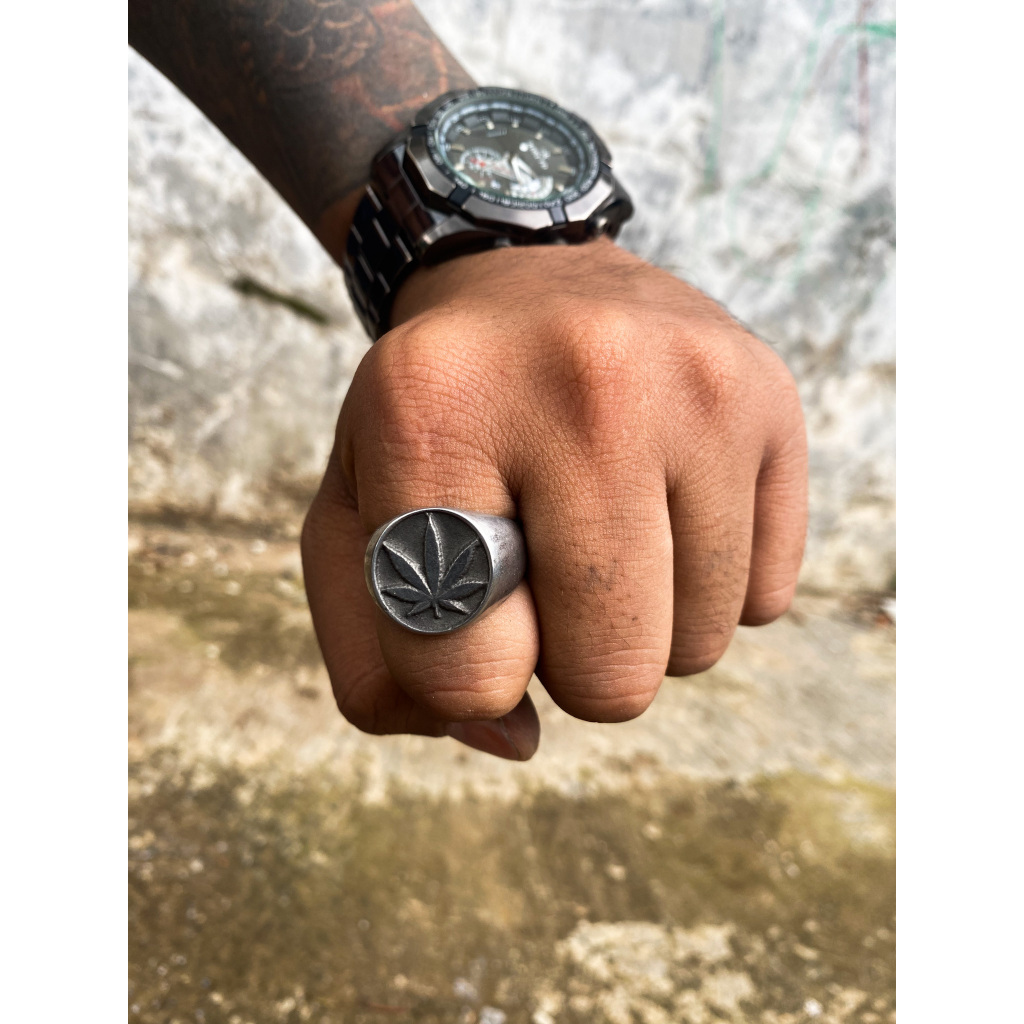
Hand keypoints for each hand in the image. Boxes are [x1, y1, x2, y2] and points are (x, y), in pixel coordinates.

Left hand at [301, 237, 806, 759]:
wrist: (527, 276)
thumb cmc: (438, 420)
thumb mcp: (353, 520)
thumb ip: (385, 667)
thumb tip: (513, 738)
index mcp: (431, 409)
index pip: (465, 667)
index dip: (466, 675)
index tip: (472, 609)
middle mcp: (582, 382)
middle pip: (610, 679)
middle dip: (570, 661)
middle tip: (548, 574)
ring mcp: (696, 387)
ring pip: (696, 648)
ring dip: (642, 624)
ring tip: (603, 531)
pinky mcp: (772, 401)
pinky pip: (764, 599)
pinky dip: (707, 584)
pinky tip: (665, 506)